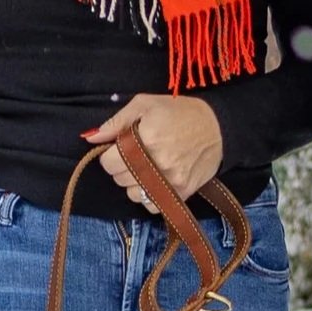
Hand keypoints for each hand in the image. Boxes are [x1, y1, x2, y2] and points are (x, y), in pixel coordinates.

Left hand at [84, 94, 224, 204]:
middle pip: (119, 179)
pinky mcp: (182, 193)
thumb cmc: (181, 112)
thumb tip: (91, 138)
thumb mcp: (146, 105)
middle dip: (122, 166)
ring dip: (134, 183)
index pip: (109, 162)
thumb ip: (116, 122)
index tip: (121, 147)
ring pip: (133, 194)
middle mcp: (158, 164)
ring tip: (148, 166)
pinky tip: (156, 180)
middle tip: (137, 153)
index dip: (111, 153)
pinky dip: (149, 196)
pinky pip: (151, 205)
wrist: (220, 128)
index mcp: (146, 139)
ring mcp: (171, 181)